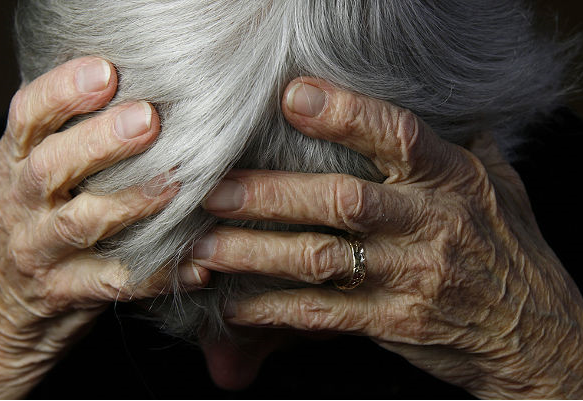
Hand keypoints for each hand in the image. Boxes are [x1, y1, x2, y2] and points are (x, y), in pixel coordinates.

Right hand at [0, 57, 208, 398]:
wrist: (2, 303)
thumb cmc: (35, 221)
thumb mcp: (34, 173)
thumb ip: (68, 134)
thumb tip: (133, 82)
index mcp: (15, 163)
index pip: (27, 117)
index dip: (62, 92)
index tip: (107, 71)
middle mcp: (22, 204)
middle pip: (50, 167)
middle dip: (99, 141)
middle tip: (148, 119)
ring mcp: (40, 251)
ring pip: (80, 223)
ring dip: (129, 202)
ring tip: (173, 186)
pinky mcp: (66, 291)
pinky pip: (114, 283)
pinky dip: (157, 274)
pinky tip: (196, 264)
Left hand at [193, 77, 582, 397]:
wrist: (535, 336)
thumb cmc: (511, 256)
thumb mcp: (500, 190)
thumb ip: (462, 148)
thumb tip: (440, 103)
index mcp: (454, 182)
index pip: (400, 137)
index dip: (346, 115)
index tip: (293, 97)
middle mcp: (428, 226)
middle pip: (340, 201)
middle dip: (270, 194)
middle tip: (214, 188)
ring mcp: (409, 277)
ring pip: (320, 259)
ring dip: (255, 252)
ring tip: (203, 247)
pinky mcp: (394, 322)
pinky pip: (324, 314)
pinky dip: (273, 310)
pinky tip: (234, 306)